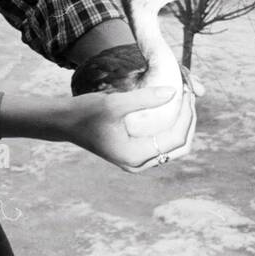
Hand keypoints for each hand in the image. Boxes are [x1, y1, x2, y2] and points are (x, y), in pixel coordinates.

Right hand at [60, 82, 196, 172]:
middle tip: (190, 95)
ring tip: (184, 99)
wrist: (64, 122)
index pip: (176, 139)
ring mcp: (136, 161)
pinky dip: (170, 127)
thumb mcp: (114, 103)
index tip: (187, 92)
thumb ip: (144, 99)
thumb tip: (173, 92)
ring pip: (172, 147)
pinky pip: (162, 144)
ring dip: (182, 124)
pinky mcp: (133, 153)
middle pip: (179, 147)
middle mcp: (138, 163)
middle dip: (188, 121)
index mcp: (135, 156)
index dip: (187, 116)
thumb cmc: (85, 112)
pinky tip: (171, 107)